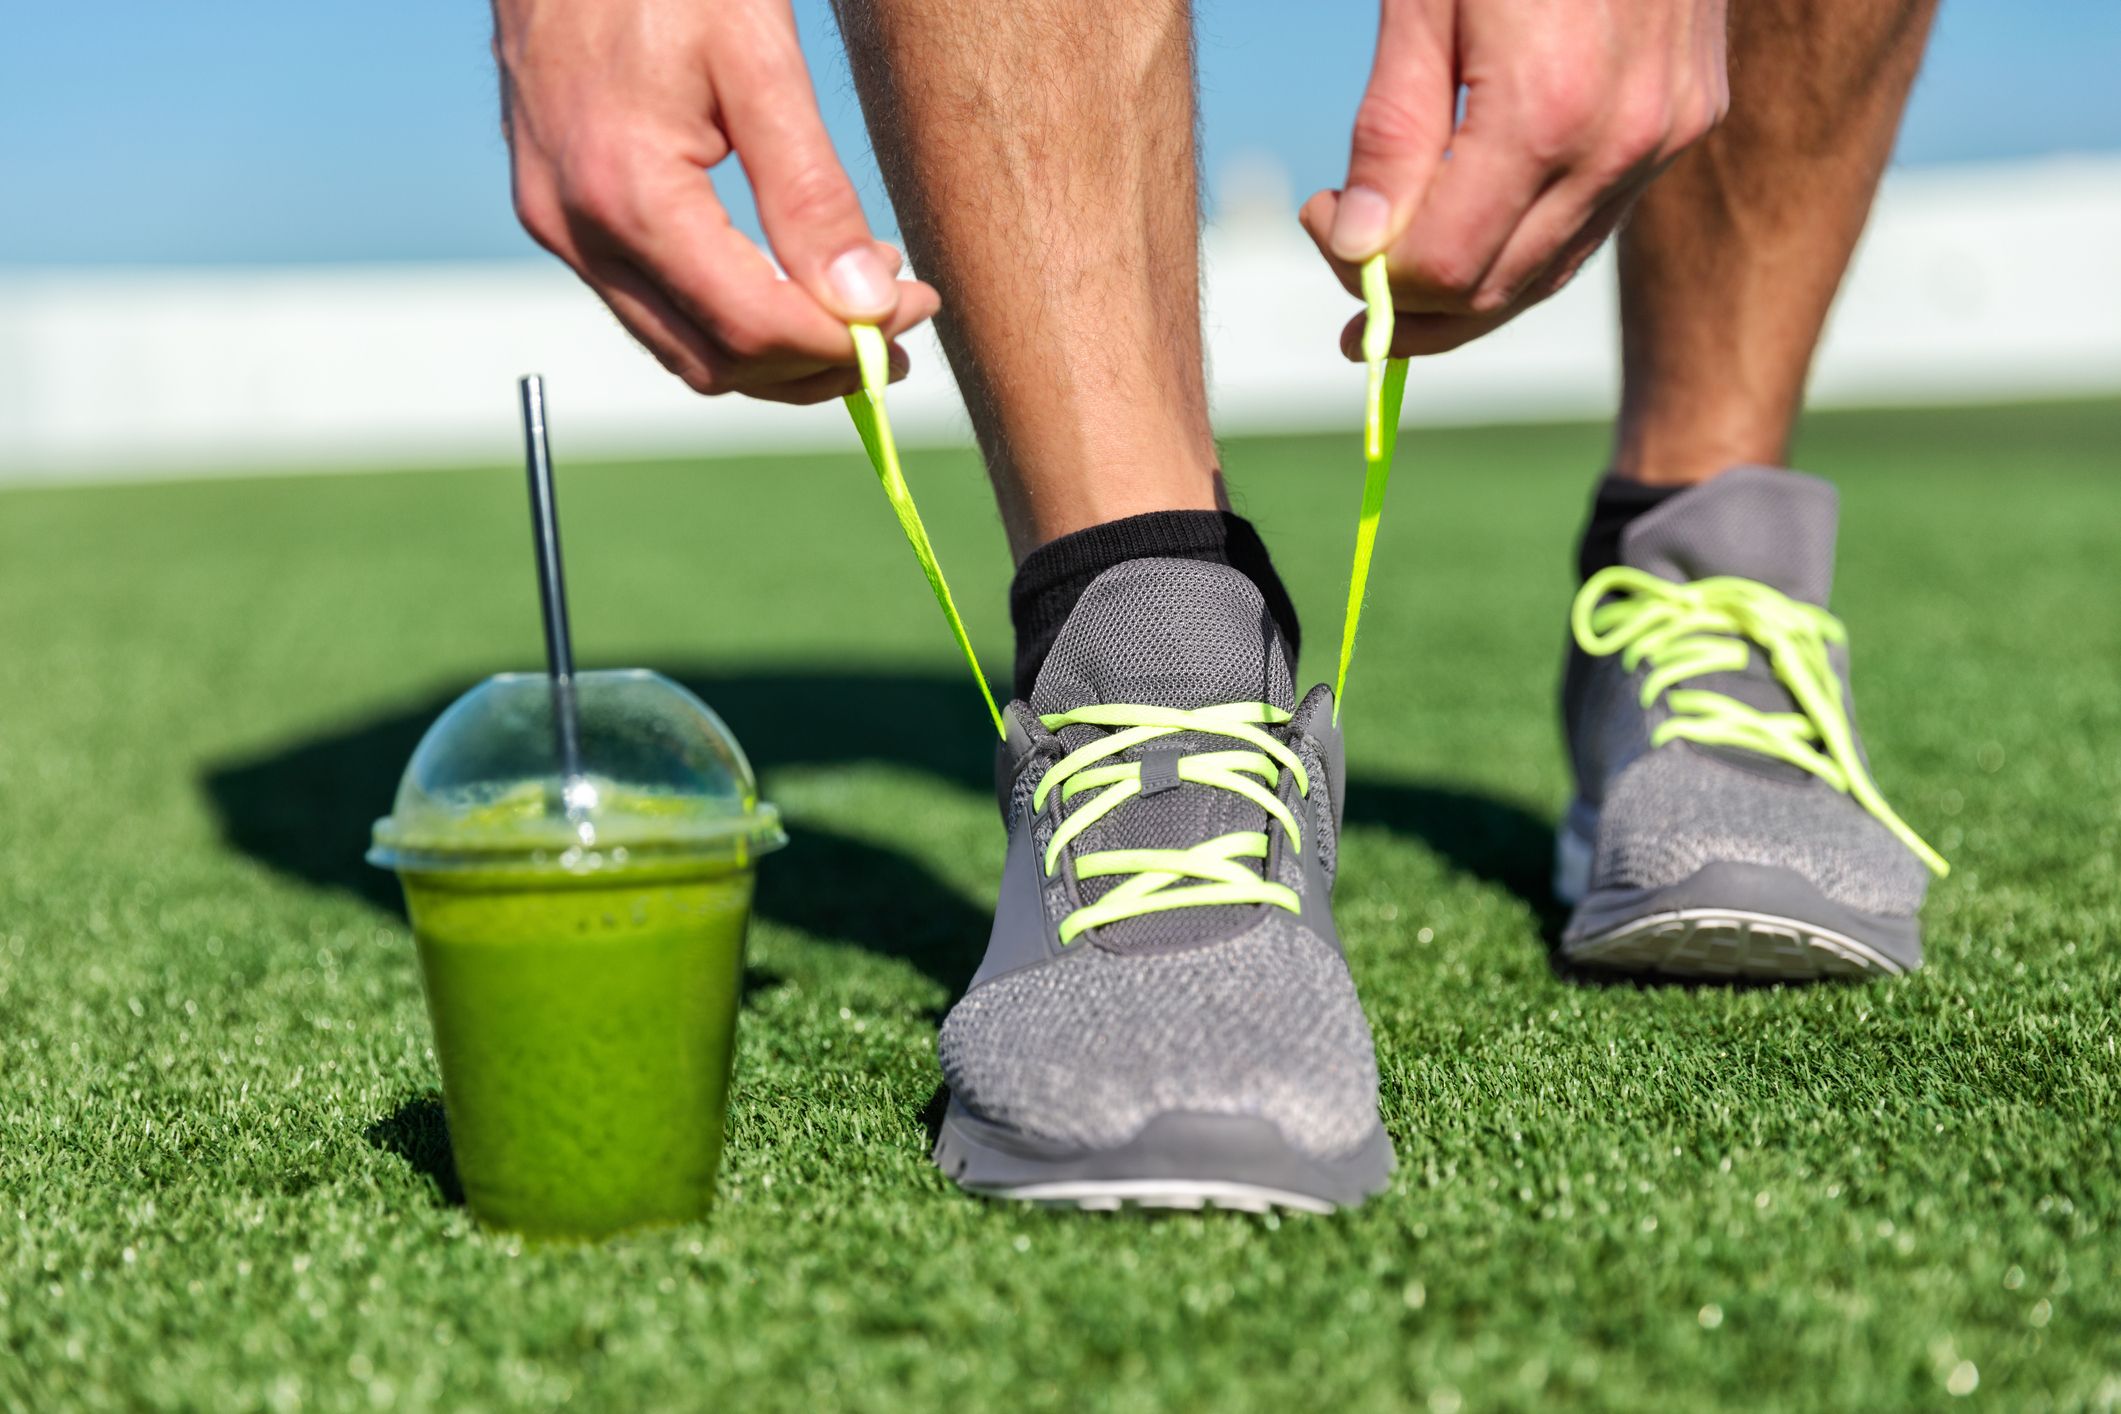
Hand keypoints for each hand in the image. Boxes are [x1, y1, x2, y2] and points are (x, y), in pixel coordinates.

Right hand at [493, 0, 939, 402]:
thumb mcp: (758, 57)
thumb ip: (810, 192)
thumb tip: (865, 305)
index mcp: (628, 192)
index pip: (753, 327)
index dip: (845, 341)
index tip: (913, 309)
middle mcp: (578, 229)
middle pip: (715, 361)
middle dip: (814, 362)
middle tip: (895, 327)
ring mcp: (559, 227)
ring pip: (680, 349)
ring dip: (772, 351)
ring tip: (851, 308)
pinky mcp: (557, 214)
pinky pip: (649, 307)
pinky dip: (723, 315)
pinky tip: (783, 276)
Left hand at [1302, 0, 1727, 357]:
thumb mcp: (1424, 0)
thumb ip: (1392, 130)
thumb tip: (1357, 247)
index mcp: (1544, 112)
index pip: (1444, 267)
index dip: (1366, 271)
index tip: (1321, 217)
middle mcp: (1620, 141)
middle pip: (1496, 289)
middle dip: (1411, 303)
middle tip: (1351, 282)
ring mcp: (1666, 136)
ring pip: (1550, 269)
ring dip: (1467, 290)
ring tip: (1400, 276)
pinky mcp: (1690, 118)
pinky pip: (1594, 221)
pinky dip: (1526, 243)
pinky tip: (1474, 228)